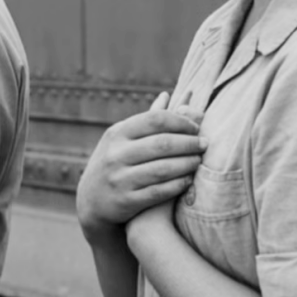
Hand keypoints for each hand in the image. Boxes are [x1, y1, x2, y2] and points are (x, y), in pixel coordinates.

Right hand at [76, 92, 202, 242]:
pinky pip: (159, 191)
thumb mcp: (123, 140)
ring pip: (163, 169)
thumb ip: (147, 121)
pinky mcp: (125, 201)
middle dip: (189, 143)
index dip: (181, 122)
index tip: (196, 127)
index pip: (155, 119)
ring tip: (199, 161)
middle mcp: (115, 155)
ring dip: (187, 164)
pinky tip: (188, 180)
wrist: (92, 201)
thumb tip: (169, 94)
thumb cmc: (115, 163)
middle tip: (205, 144)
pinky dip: (177, 185)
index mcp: (117, 134)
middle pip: (162, 143)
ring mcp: (119, 179)